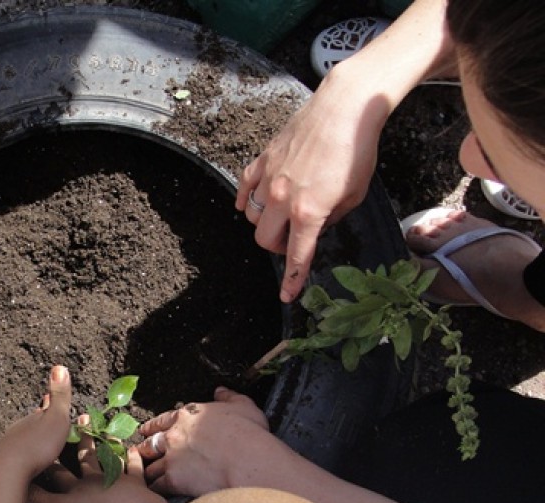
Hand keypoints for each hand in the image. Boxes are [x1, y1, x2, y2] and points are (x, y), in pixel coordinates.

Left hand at [0, 365, 72, 482]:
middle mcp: (19, 428)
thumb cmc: (37, 445)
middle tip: (47, 418)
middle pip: (32, 422)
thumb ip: (59, 396)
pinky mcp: (5, 463)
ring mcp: (10, 445)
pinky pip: (18, 455)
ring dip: (32, 437)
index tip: (50, 397)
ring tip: (39, 439)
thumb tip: (59, 366)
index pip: (44, 407)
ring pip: (23, 437)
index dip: (50, 403)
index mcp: (33, 418)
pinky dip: (24, 453)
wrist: (7, 472)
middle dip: (40, 420)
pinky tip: (26, 459)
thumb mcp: (56, 419)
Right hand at [29, 424, 169, 502]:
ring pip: (111, 458)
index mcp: (76, 485)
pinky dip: (134, 459)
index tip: (45, 445)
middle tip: (82, 418)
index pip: (59, 472)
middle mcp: (95, 476)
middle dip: (83, 440)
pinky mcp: (136, 484)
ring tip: (108, 433)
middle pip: (87, 456)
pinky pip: (135, 469)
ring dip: (108, 445)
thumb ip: (39, 500)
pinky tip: (133, 451)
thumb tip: (18, 489)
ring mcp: (117, 478)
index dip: (51, 462)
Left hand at [137, 386, 271, 495]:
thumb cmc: (249, 434)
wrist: (248, 461)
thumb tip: (221, 391)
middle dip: (144, 448)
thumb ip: (229, 397)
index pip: (162, 420)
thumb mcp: (243, 406)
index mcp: (188, 416)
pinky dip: (154, 488)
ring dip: (146, 470)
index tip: (147, 430)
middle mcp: (174, 435)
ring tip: (142, 474)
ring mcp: (171, 458)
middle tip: (139, 452)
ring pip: (149, 465)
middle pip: (150, 442)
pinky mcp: (173, 479)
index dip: (153, 426)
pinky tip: (153, 491)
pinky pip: (156, 485)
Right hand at [234, 76, 386, 302]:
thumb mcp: (355, 195)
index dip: (291, 280)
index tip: (286, 295)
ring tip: (280, 215)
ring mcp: (269, 178)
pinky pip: (244, 189)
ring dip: (264, 222)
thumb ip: (331, 218)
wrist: (344, 108)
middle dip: (277, 246)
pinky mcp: (263, 160)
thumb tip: (317, 225)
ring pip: (252, 216)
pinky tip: (254, 201)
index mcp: (309, 212)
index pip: (296, 256)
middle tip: (292, 239)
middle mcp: (283, 198)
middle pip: (263, 239)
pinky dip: (246, 200)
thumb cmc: (356, 150)